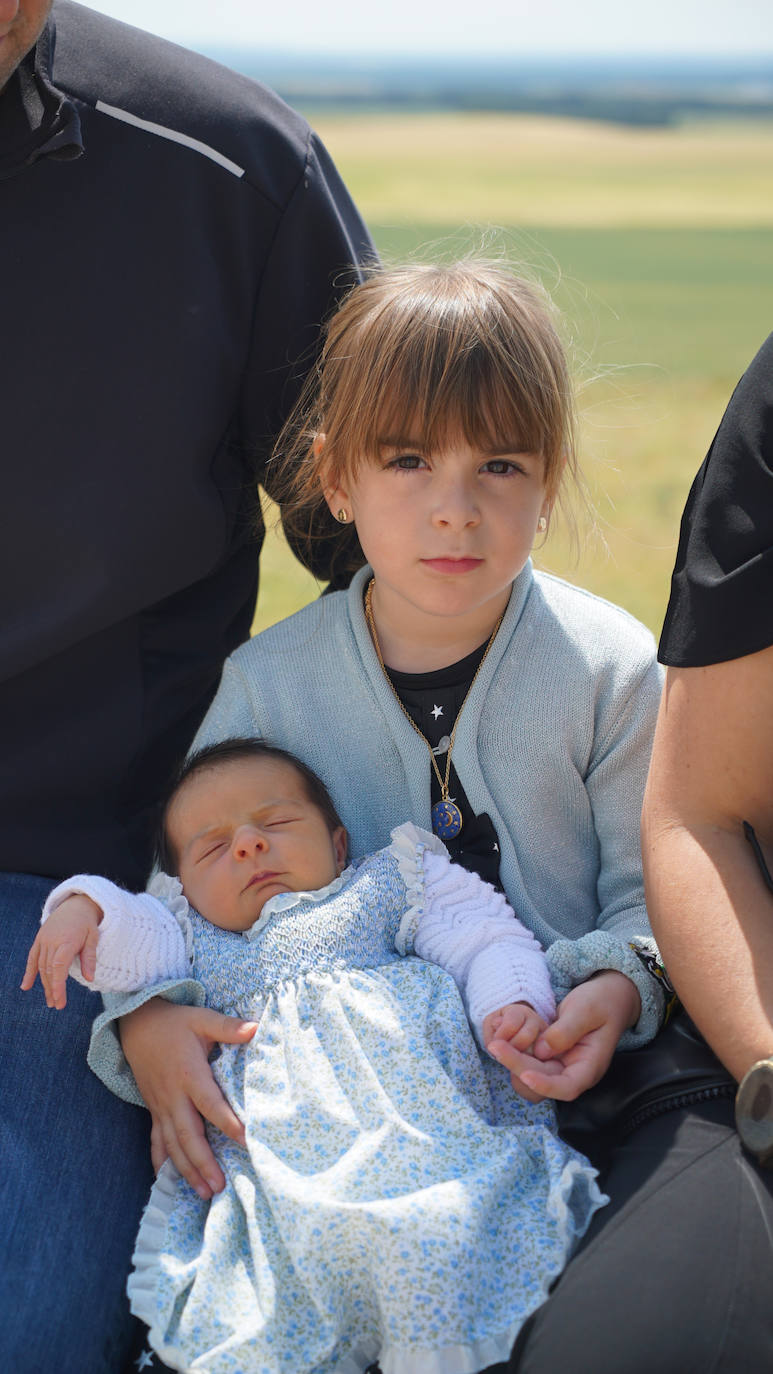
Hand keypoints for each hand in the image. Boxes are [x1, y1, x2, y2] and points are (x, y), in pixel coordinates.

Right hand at [20, 894, 102, 1008]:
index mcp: (67, 941)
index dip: (58, 985)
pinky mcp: (39, 939)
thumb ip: (90, 958)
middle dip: (52, 989)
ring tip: (50, 1000)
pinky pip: (32, 957)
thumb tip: (90, 978)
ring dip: (44, 984)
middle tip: (57, 1005)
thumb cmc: (87, 923)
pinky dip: (29, 972)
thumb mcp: (93, 937)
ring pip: (41, 966)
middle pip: (49, 970)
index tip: (59, 1001)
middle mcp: (52, 941)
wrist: (75, 904)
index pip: (59, 967)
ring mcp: (43, 940)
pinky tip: (26, 986)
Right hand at [120, 998, 256, 1198]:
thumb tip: (256, 1028)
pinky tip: (168, 1182)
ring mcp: (161, 1106)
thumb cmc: (175, 1023)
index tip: (245, 1140)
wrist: (138, 1026)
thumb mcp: (202, 1019)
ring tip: (204, 1192)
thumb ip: (228, 1027)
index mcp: (189, 1073)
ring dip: (186, 1170)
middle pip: (188, 1134)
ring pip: (173, 1144)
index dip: (227, 1122)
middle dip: (203, 1162)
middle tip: (219, 1185)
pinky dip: (162, 1162)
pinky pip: (156, 1141)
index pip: (210, 1103)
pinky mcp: (154, 1110)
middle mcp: (173, 1096)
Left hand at [487, 972, 640, 1101]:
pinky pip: (530, 1062)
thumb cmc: (602, 1001)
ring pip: (533, 1074)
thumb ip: (566, 1030)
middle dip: (517, 1065)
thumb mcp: (586, 1009)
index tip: (524, 1075)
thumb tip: (541, 1051)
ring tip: (497, 1043)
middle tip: (495, 1045)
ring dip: (514, 1062)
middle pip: (543, 1080)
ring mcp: (562, 1065)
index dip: (545, 1086)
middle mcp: (574, 1071)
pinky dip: (516, 1054)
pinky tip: (504, 1041)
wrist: (608, 995)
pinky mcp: (551, 1056)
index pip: (567, 1088)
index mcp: (590, 1066)